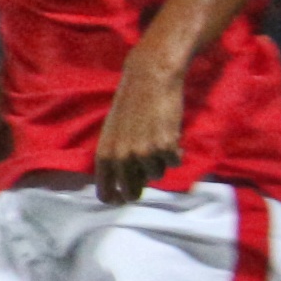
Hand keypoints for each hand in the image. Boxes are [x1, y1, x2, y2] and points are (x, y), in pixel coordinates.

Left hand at [94, 48, 186, 203]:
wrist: (149, 79)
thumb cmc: (131, 104)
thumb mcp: (113, 133)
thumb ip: (116, 157)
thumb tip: (122, 183)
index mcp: (104, 154)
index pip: (106, 191)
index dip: (115, 199)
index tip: (122, 200)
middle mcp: (122, 157)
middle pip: (133, 191)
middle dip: (141, 186)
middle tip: (147, 172)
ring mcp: (144, 153)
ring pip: (156, 175)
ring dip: (159, 162)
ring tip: (157, 140)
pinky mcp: (165, 146)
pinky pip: (174, 162)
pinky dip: (176, 153)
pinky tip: (171, 136)